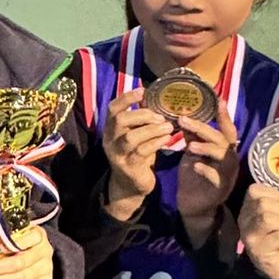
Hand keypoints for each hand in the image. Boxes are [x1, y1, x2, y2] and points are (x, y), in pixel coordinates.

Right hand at [102, 88, 169, 219]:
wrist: (130, 187)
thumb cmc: (137, 156)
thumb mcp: (136, 136)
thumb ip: (141, 121)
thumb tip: (157, 100)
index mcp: (111, 130)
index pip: (112, 109)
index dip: (127, 97)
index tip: (143, 91)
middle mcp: (110, 141)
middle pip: (120, 120)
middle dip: (142, 114)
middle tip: (160, 117)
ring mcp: (118, 155)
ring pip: (131, 137)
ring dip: (152, 129)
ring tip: (167, 127)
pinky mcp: (128, 168)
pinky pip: (141, 152)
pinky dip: (156, 143)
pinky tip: (166, 140)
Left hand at [176, 91, 239, 229]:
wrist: (193, 206)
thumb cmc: (194, 176)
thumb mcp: (192, 154)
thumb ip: (192, 137)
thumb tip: (184, 116)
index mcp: (224, 150)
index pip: (227, 130)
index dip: (225, 116)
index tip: (219, 100)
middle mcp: (229, 160)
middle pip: (222, 140)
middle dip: (204, 129)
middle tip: (184, 120)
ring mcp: (227, 175)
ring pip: (223, 157)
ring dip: (207, 148)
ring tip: (190, 146)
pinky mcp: (220, 190)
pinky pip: (216, 178)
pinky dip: (206, 170)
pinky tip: (195, 167)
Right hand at [238, 184, 278, 278]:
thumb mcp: (276, 212)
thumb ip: (275, 200)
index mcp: (247, 207)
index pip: (254, 190)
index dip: (273, 195)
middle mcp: (243, 220)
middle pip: (263, 204)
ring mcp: (248, 236)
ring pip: (267, 219)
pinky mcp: (258, 251)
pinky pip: (278, 237)